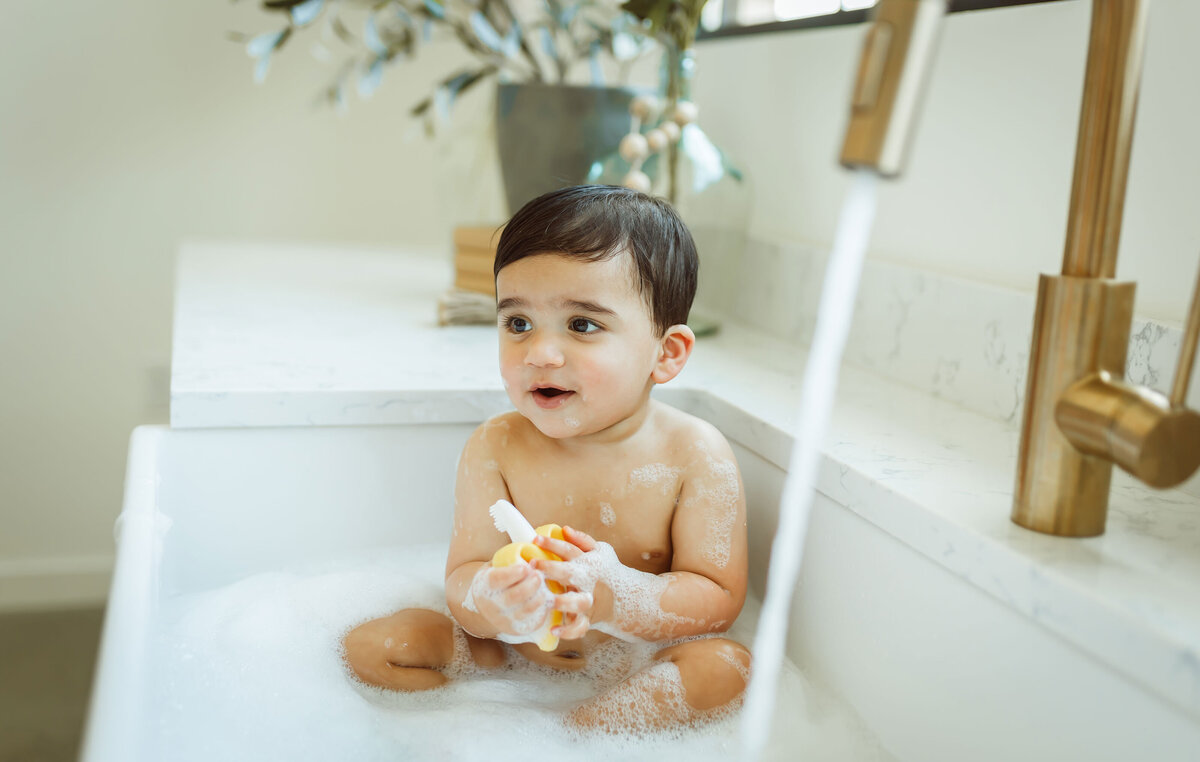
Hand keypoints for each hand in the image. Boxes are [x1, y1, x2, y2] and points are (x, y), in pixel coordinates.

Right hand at [469, 562, 554, 636]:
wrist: (488, 606)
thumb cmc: (498, 579)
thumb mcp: (496, 566)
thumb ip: (510, 559)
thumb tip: (534, 543)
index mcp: (485, 585)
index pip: (497, 580)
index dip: (512, 574)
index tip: (526, 567)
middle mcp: (492, 605)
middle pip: (513, 597)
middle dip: (529, 585)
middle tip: (539, 575)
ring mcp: (504, 620)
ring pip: (525, 611)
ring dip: (538, 598)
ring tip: (545, 587)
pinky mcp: (517, 629)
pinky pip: (533, 621)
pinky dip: (542, 610)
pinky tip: (548, 600)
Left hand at [530, 526, 607, 640]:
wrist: (626, 598)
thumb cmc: (606, 570)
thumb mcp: (600, 551)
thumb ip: (582, 540)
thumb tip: (564, 529)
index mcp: (587, 562)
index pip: (569, 550)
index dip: (553, 544)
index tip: (535, 539)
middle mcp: (587, 581)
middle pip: (569, 573)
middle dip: (552, 569)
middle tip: (533, 566)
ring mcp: (588, 600)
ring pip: (578, 602)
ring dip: (564, 601)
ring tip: (548, 601)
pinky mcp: (587, 618)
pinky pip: (579, 627)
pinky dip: (568, 631)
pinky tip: (554, 630)